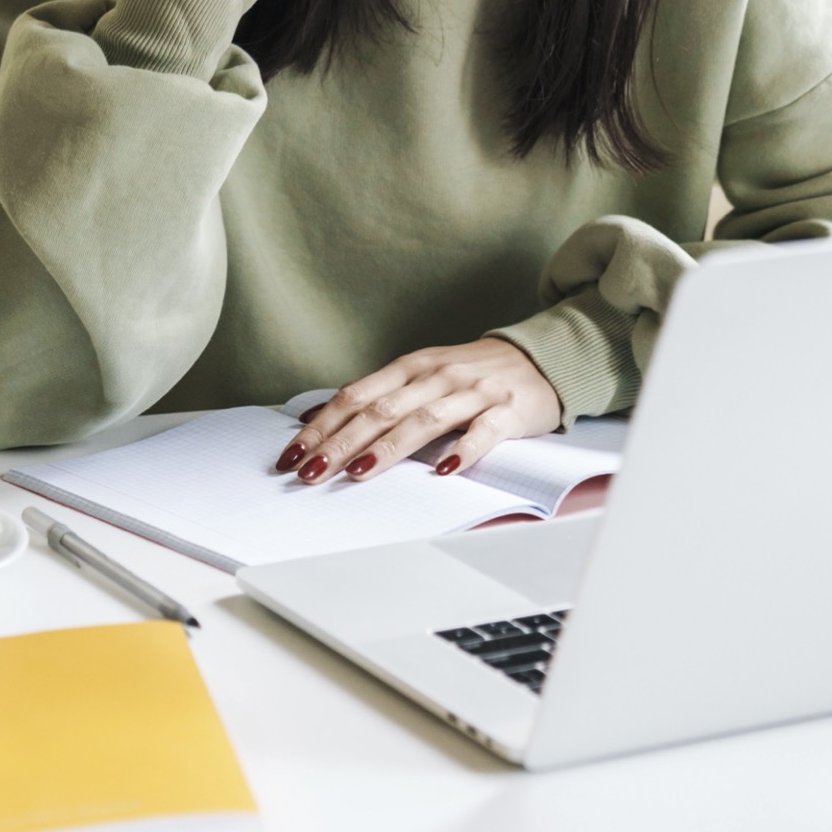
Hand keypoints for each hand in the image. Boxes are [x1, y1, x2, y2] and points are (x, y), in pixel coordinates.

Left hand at [274, 339, 561, 482]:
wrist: (539, 359)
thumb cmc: (470, 374)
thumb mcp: (420, 376)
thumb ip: (378, 395)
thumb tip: (319, 417)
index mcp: (409, 368)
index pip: (355, 396)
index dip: (322, 426)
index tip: (292, 455)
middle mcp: (436, 376)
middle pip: (380, 410)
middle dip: (340, 443)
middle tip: (310, 472)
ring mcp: (472, 392)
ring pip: (423, 420)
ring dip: (388, 447)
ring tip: (357, 472)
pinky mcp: (508, 410)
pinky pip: (484, 432)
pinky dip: (464, 450)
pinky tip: (444, 471)